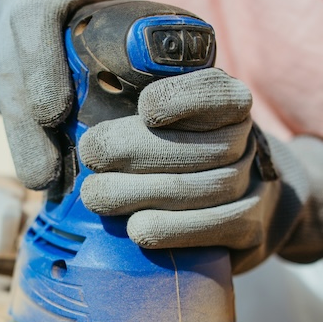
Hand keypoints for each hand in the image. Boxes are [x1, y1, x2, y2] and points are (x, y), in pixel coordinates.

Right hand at [0, 0, 134, 189]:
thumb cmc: (97, 3)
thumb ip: (151, 31)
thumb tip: (198, 77)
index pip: (36, 14)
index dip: (41, 65)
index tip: (55, 112)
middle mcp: (15, 14)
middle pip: (11, 69)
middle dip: (26, 125)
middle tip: (46, 172)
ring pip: (2, 95)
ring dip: (22, 144)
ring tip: (42, 182)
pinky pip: (4, 111)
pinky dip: (23, 144)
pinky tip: (42, 177)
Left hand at [79, 68, 322, 272]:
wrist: (236, 211)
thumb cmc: (174, 160)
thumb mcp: (155, 126)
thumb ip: (127, 112)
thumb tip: (70, 116)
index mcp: (224, 103)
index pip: (216, 91)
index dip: (183, 97)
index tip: (145, 108)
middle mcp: (246, 140)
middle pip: (206, 144)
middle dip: (140, 149)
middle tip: (92, 155)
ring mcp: (253, 186)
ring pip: (208, 187)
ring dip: (144, 192)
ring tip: (97, 195)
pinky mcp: (250, 230)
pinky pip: (217, 227)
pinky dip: (172, 229)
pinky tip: (137, 228)